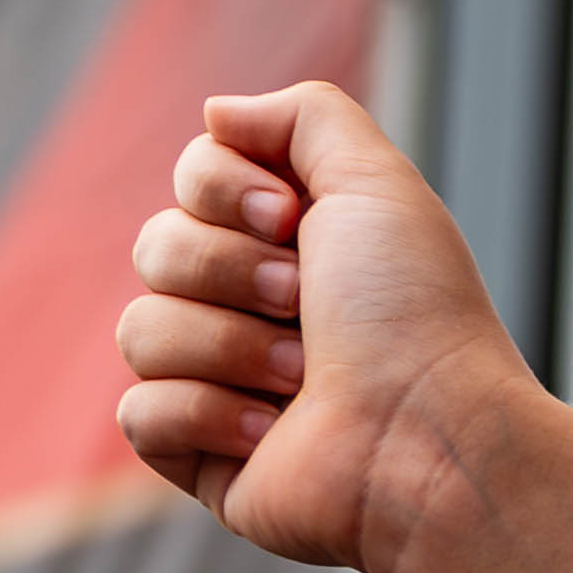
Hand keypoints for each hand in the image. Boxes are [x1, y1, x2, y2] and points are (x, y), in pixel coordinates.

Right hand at [115, 80, 534, 572]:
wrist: (432, 438)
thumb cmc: (416, 314)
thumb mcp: (375, 181)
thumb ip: (305, 117)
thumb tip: (217, 115)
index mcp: (291, 243)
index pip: (190, 179)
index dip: (222, 190)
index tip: (289, 218)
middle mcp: (254, 308)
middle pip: (155, 248)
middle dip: (230, 272)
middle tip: (304, 304)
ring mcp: (224, 384)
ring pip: (140, 331)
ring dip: (231, 347)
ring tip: (305, 379)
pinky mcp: (203, 457)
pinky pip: (141, 412)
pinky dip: (208, 415)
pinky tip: (271, 434)